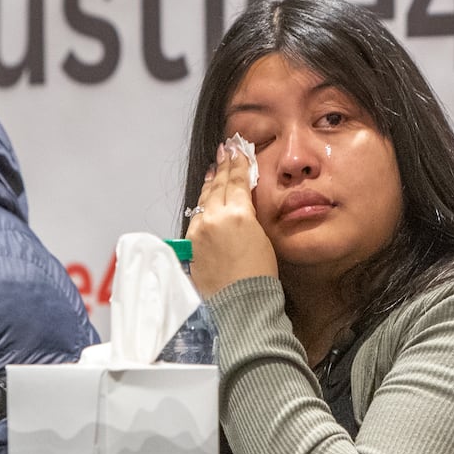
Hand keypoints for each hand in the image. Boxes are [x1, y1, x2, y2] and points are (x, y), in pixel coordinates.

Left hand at [186, 142, 278, 297]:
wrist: (241, 304)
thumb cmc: (260, 275)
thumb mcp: (262, 237)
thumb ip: (247, 214)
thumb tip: (241, 202)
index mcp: (237, 214)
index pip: (236, 181)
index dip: (238, 164)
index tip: (237, 149)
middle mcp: (213, 218)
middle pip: (217, 186)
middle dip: (223, 167)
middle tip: (225, 150)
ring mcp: (198, 230)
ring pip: (204, 199)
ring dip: (210, 182)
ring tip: (214, 168)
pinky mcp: (190, 244)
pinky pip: (197, 216)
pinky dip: (202, 203)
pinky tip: (204, 198)